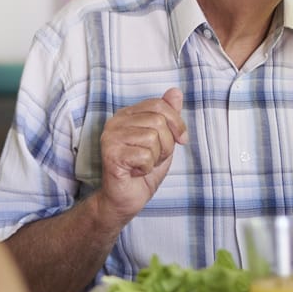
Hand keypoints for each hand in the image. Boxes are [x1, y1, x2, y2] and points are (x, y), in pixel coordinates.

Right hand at [96, 88, 187, 225]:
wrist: (124, 200)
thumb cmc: (143, 170)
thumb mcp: (163, 140)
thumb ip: (168, 116)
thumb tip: (176, 91)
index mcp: (127, 114)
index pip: (159, 105)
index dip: (176, 123)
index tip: (182, 140)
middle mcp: (115, 122)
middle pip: (158, 121)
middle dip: (166, 145)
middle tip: (154, 158)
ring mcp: (110, 137)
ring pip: (152, 137)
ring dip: (156, 157)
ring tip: (143, 165)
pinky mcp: (111, 154)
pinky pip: (144, 155)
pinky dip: (147, 168)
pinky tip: (136, 172)